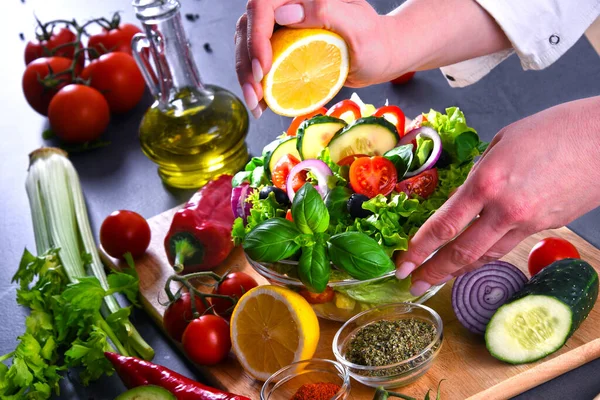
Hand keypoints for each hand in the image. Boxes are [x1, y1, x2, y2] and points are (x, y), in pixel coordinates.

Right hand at [235, 0, 397, 117]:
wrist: (380, 56)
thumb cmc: (374, 40)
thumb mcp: (355, 25)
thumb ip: (322, 11)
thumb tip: (284, 13)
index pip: (262, 6)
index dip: (256, 37)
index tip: (263, 69)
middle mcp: (287, 7)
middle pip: (248, 28)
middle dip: (246, 64)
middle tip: (254, 95)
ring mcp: (281, 29)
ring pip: (247, 46)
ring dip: (246, 76)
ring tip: (255, 104)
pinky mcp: (282, 48)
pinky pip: (258, 62)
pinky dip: (255, 83)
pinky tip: (260, 104)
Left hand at [395, 97, 599, 295]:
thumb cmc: (555, 128)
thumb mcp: (503, 142)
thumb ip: (480, 172)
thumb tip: (468, 193)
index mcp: (487, 181)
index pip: (444, 225)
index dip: (419, 248)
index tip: (402, 262)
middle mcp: (505, 209)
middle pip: (462, 253)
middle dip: (433, 272)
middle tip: (413, 283)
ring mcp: (528, 222)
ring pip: (486, 255)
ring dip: (459, 268)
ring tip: (439, 274)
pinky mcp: (546, 226)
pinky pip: (510, 245)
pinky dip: (488, 253)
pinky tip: (475, 255)